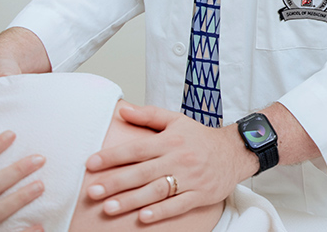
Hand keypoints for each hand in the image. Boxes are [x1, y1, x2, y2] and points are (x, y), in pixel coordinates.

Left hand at [83, 105, 257, 223]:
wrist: (235, 152)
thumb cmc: (201, 138)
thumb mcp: (177, 121)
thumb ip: (148, 115)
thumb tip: (122, 110)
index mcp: (170, 140)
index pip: (137, 148)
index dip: (113, 156)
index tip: (91, 163)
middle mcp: (179, 159)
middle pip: (143, 172)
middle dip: (116, 182)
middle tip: (92, 191)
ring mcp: (190, 178)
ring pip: (157, 190)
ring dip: (132, 200)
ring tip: (109, 207)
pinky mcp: (200, 195)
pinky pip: (179, 205)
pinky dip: (161, 212)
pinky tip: (143, 217)